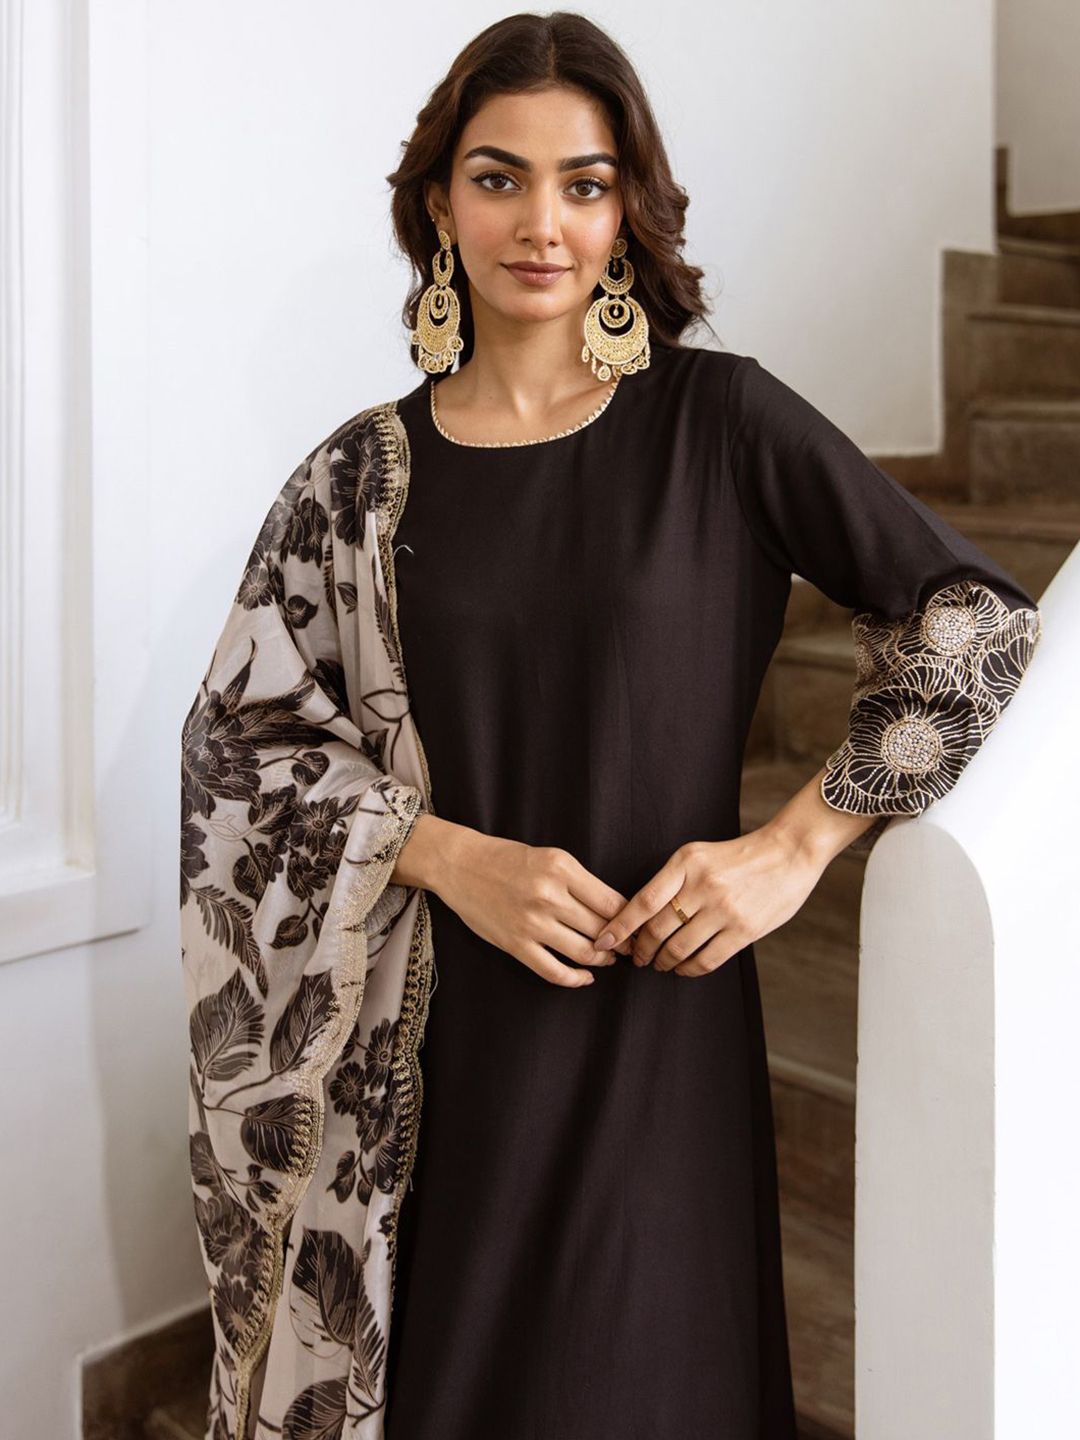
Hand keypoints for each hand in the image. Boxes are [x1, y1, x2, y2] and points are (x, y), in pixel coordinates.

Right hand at [434, 829, 633, 987]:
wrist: (460, 865)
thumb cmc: (507, 859)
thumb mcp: (550, 857)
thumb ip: (580, 881)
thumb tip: (614, 910)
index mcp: (562, 868)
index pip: (612, 902)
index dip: (630, 919)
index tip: (636, 926)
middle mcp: (550, 895)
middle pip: (602, 928)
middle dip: (620, 942)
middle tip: (628, 947)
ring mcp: (532, 923)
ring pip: (584, 952)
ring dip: (603, 960)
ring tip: (608, 959)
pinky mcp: (515, 944)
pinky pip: (554, 971)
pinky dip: (575, 979)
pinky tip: (584, 977)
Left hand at [593, 829, 825, 975]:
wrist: (789, 853)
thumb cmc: (739, 856)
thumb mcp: (699, 855)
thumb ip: (674, 880)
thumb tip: (643, 914)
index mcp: (686, 863)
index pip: (643, 901)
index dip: (620, 925)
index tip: (605, 940)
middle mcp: (703, 886)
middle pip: (657, 929)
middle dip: (641, 949)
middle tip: (637, 957)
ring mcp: (724, 909)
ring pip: (679, 948)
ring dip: (663, 962)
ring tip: (660, 964)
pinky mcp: (744, 930)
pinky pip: (707, 959)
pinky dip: (689, 969)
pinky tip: (684, 968)